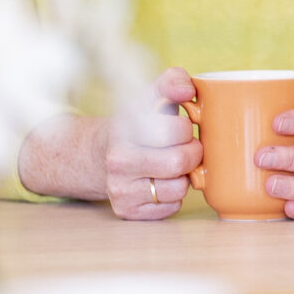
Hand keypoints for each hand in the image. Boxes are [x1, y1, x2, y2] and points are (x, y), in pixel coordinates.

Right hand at [101, 68, 203, 221]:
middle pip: (179, 162)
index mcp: (125, 127)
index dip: (187, 128)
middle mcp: (117, 160)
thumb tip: (188, 90)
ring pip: (178, 188)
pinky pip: (171, 207)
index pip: (175, 130)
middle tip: (186, 147)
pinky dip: (174, 196)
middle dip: (192, 153)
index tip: (182, 126)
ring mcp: (119, 188)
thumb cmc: (138, 124)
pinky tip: (161, 182)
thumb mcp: (151, 96)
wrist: (101, 154)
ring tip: (172, 165)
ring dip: (184, 177)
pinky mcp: (126, 211)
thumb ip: (172, 82)